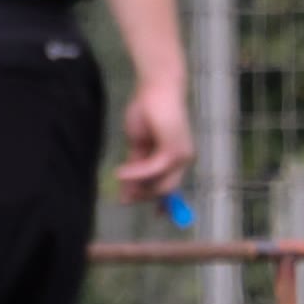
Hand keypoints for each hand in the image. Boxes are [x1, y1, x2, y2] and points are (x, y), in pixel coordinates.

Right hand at [114, 78, 192, 204]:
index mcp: (176, 157)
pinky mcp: (173, 149)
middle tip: (124, 200)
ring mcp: (181, 155)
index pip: (171, 186)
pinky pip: (153, 170)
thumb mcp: (138, 142)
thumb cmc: (147, 110)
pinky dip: (135, 173)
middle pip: (165, 190)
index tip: (156, 216)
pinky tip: (120, 173)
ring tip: (120, 184)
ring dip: (137, 186)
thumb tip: (126, 185)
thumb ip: (136, 163)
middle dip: (144, 197)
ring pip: (160, 184)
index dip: (164, 203)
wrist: (156, 87)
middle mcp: (183, 158)